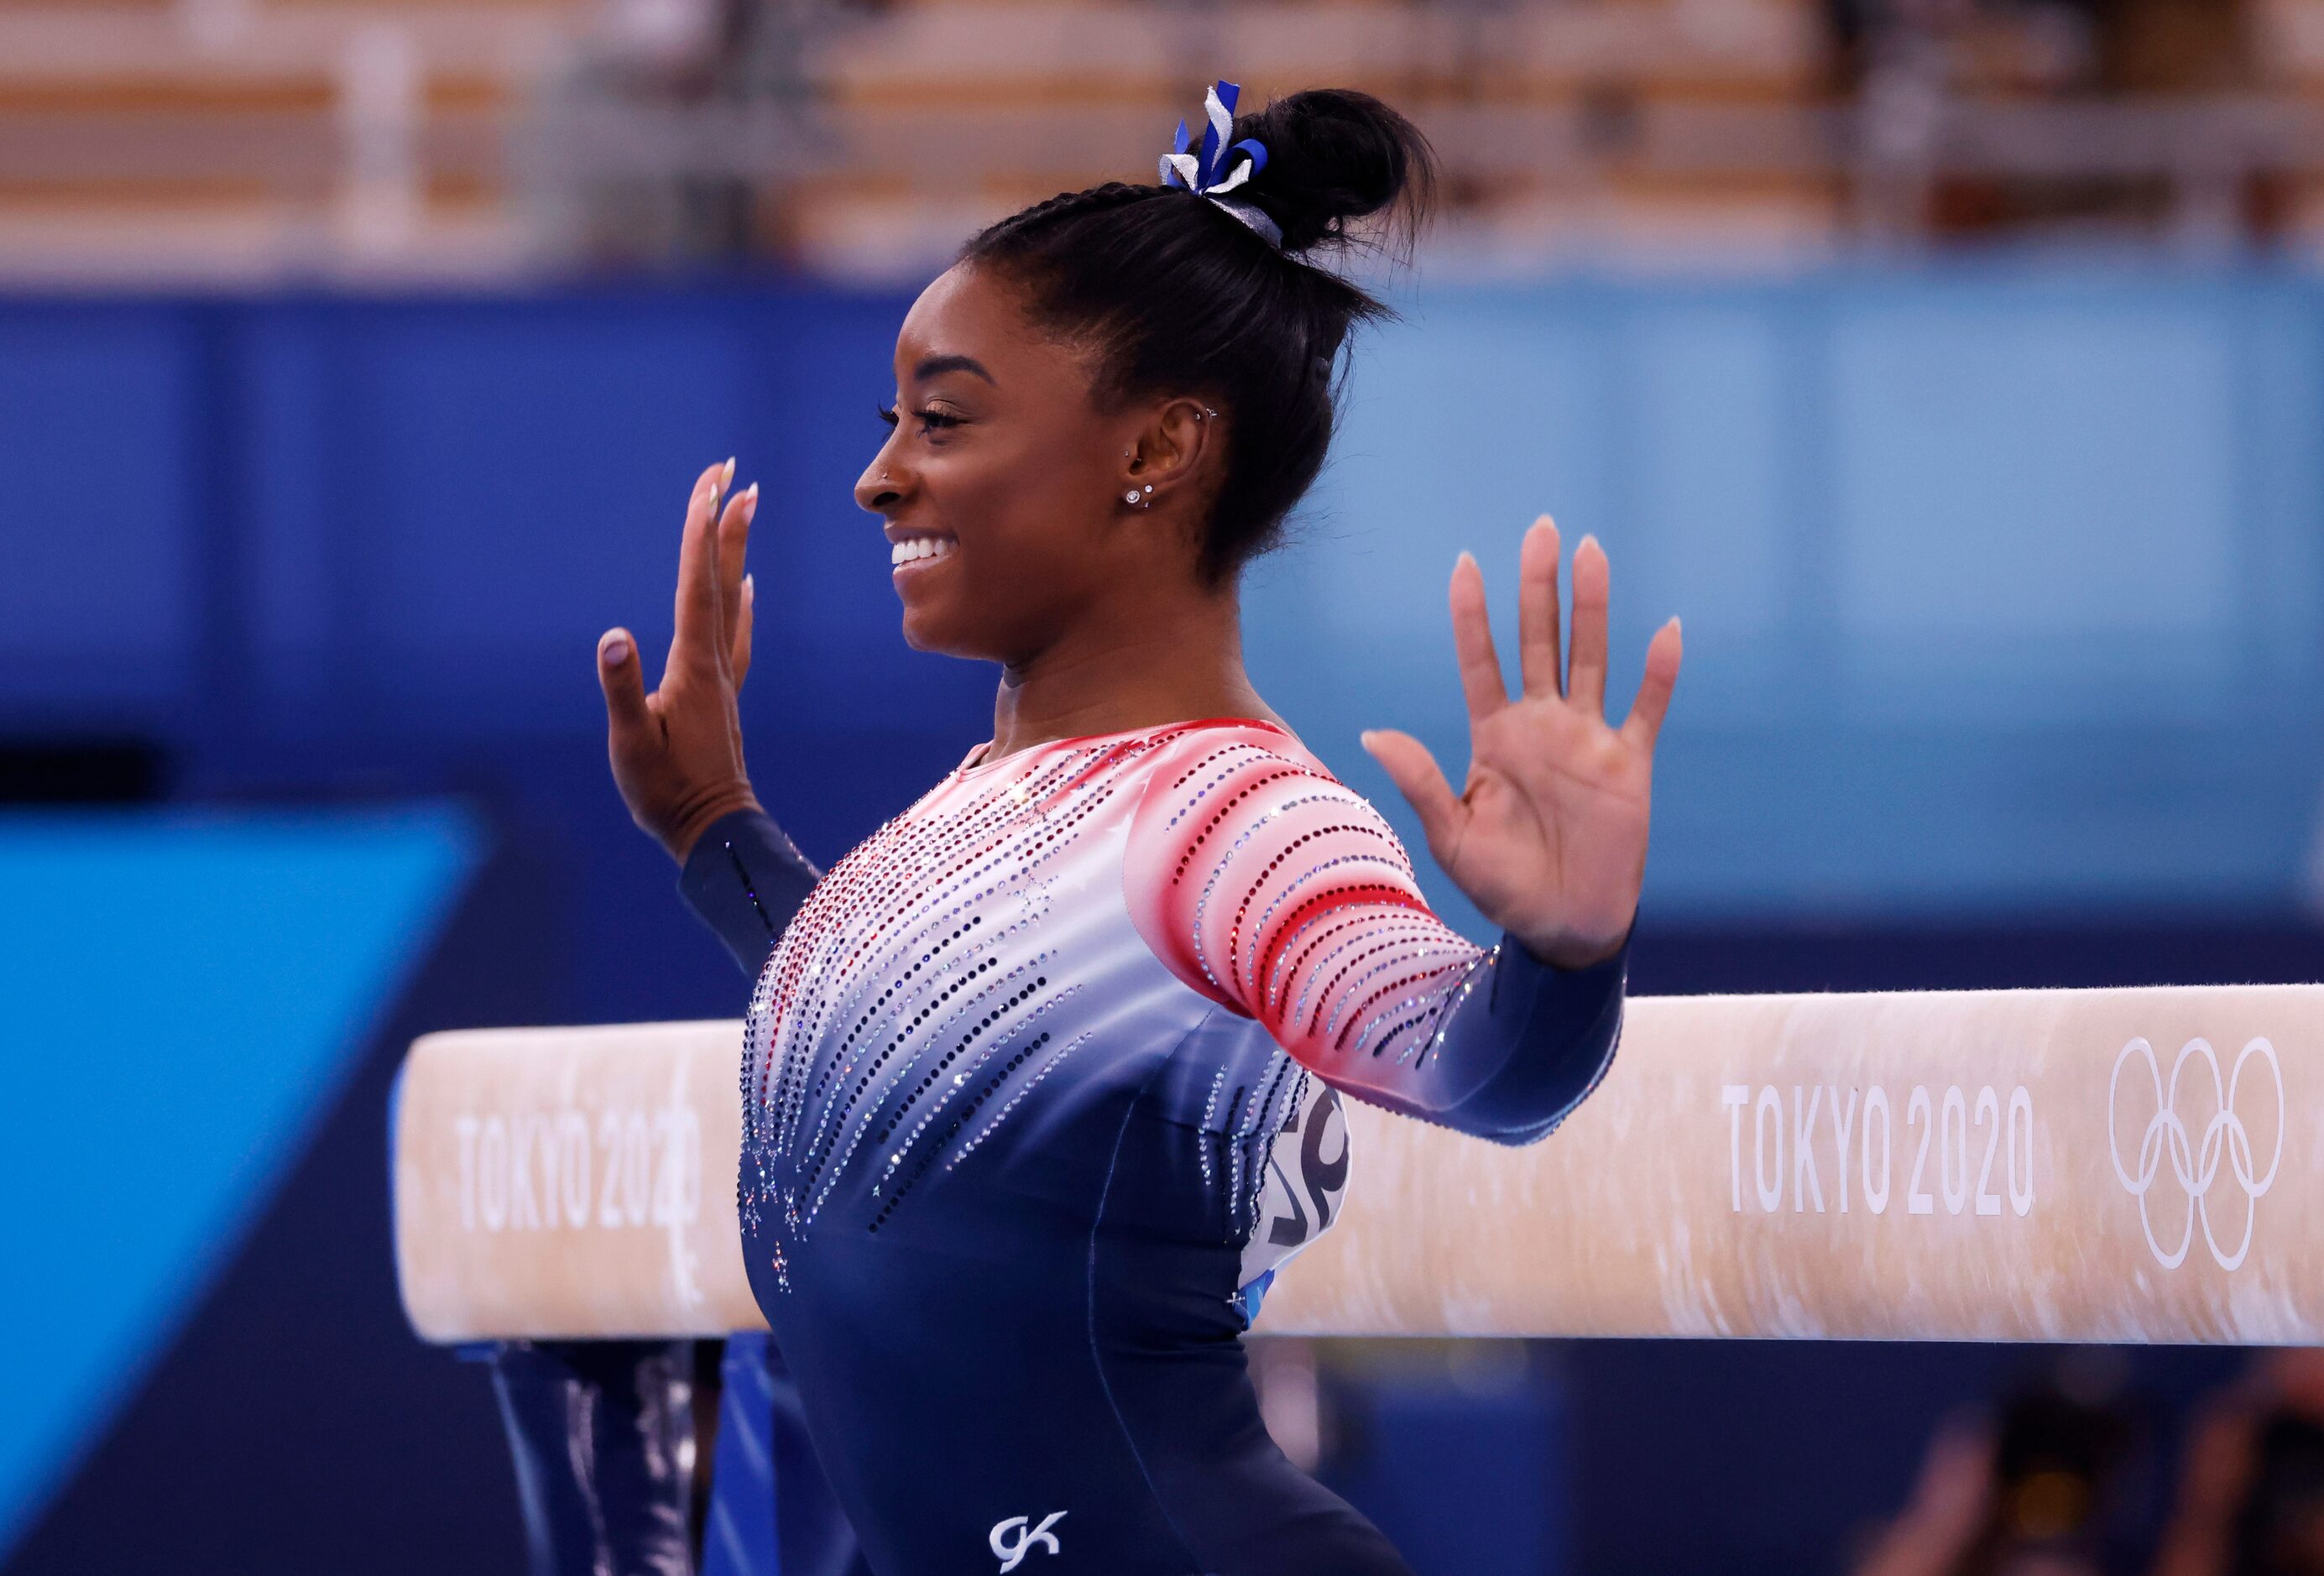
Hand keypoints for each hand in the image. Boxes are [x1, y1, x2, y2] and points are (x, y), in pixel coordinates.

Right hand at [597, 459, 762, 863]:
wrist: (715, 833)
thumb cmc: (667, 794)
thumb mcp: (632, 744)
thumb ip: (622, 690)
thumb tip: (614, 637)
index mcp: (693, 664)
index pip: (695, 582)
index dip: (701, 528)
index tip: (712, 481)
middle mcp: (714, 660)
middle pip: (721, 576)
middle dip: (725, 521)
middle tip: (734, 471)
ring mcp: (723, 675)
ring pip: (731, 596)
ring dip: (734, 549)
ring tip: (743, 507)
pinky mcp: (722, 693)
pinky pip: (735, 631)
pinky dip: (739, 599)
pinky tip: (747, 586)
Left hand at [1361, 517, 1679, 969]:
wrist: (1563, 929)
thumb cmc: (1502, 887)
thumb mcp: (1451, 837)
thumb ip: (1421, 781)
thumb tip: (1371, 733)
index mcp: (1493, 737)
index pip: (1481, 661)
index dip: (1473, 615)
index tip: (1465, 563)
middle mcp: (1540, 725)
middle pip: (1538, 641)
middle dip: (1538, 587)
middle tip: (1540, 529)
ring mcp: (1587, 739)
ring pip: (1589, 657)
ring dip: (1592, 607)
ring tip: (1591, 551)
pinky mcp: (1628, 764)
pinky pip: (1646, 709)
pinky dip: (1659, 673)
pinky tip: (1667, 629)